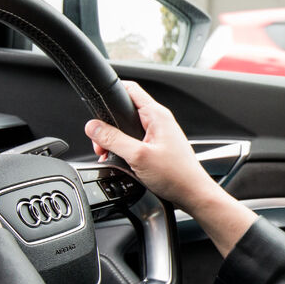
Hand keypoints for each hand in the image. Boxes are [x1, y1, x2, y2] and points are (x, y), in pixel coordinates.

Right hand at [84, 82, 216, 208]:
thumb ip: (113, 139)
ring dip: (115, 141)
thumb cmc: (176, 175)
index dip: (111, 91)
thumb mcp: (138, 156)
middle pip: (124, 111)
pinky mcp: (157, 147)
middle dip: (108, 126)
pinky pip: (134, 141)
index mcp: (156, 115)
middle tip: (101, 144)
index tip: (96, 103)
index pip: (130, 89)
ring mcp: (158, 134)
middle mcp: (158, 121)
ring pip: (127, 129)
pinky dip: (124, 149)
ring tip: (109, 154)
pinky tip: (121, 162)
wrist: (192, 194)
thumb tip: (92, 126)